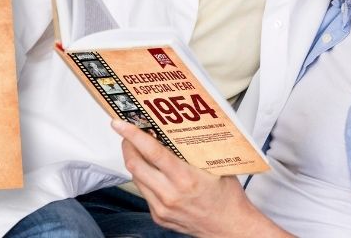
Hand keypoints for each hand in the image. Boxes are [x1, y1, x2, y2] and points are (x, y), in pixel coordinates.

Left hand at [112, 120, 289, 237]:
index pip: (151, 151)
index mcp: (185, 178)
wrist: (230, 228)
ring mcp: (162, 208)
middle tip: (128, 134)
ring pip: (136, 179)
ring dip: (134, 162)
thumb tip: (177, 128)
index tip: (119, 124)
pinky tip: (151, 171)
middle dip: (127, 146)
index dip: (133, 135)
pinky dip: (144, 178)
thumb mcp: (214, 166)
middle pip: (135, 165)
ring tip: (139, 149)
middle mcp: (170, 194)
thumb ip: (194, 150)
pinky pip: (144, 193)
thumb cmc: (227, 197)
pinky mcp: (159, 217)